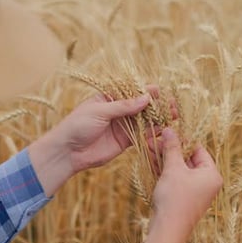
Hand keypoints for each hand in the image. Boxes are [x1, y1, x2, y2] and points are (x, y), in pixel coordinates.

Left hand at [52, 86, 166, 172]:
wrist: (68, 151)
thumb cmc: (78, 125)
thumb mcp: (100, 111)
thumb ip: (123, 106)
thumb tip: (146, 98)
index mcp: (110, 98)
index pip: (132, 91)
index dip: (147, 91)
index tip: (162, 92)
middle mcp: (118, 111)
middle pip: (142, 106)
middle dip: (157, 106)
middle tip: (173, 106)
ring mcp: (122, 126)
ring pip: (144, 120)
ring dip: (158, 119)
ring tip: (173, 117)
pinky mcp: (124, 141)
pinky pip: (141, 135)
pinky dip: (152, 134)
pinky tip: (163, 131)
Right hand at [151, 128, 222, 234]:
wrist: (167, 229)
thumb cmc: (175, 199)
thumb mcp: (173, 168)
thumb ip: (172, 147)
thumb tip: (170, 129)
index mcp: (212, 174)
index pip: (199, 149)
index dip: (182, 139)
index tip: (167, 131)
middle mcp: (207, 182)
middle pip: (187, 158)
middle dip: (169, 148)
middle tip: (153, 139)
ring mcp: (195, 190)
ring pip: (179, 168)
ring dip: (164, 158)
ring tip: (148, 146)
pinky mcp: (183, 197)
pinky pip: (175, 178)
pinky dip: (164, 170)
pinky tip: (150, 160)